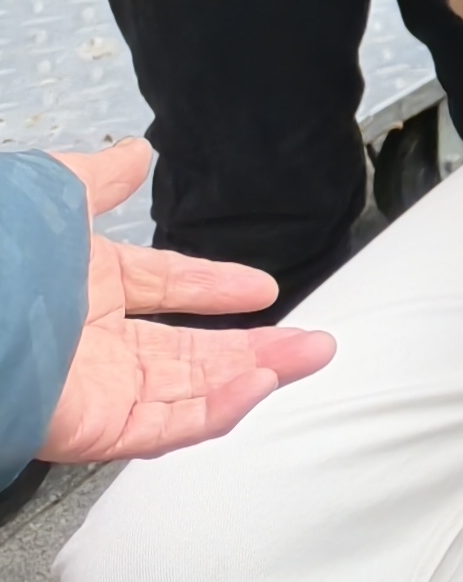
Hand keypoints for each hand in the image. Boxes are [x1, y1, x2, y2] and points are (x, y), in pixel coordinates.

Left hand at [39, 144, 333, 462]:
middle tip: (312, 342)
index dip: (215, 286)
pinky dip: (216, 411)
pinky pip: (166, 428)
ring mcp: (95, 389)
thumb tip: (135, 153)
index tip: (261, 285)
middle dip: (257, 345)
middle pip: (191, 351)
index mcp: (84, 291)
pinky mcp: (94, 429)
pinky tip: (257, 385)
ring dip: (254, 377)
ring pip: (190, 392)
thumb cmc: (2, 258)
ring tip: (305, 360)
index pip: (166, 289)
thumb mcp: (56, 197)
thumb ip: (100, 180)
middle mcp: (93, 344)